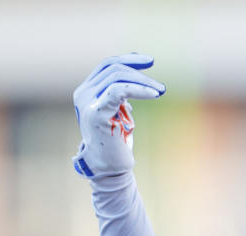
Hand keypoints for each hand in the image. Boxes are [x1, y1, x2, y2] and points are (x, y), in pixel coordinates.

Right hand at [72, 54, 164, 177]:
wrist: (108, 166)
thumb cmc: (116, 141)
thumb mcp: (119, 113)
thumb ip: (121, 96)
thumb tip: (138, 82)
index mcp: (87, 90)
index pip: (107, 65)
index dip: (129, 59)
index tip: (150, 61)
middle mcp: (83, 93)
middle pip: (114, 69)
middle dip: (141, 74)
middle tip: (161, 87)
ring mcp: (87, 103)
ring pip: (117, 77)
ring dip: (143, 82)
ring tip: (161, 91)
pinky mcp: (96, 113)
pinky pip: (118, 91)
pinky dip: (139, 89)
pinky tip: (154, 94)